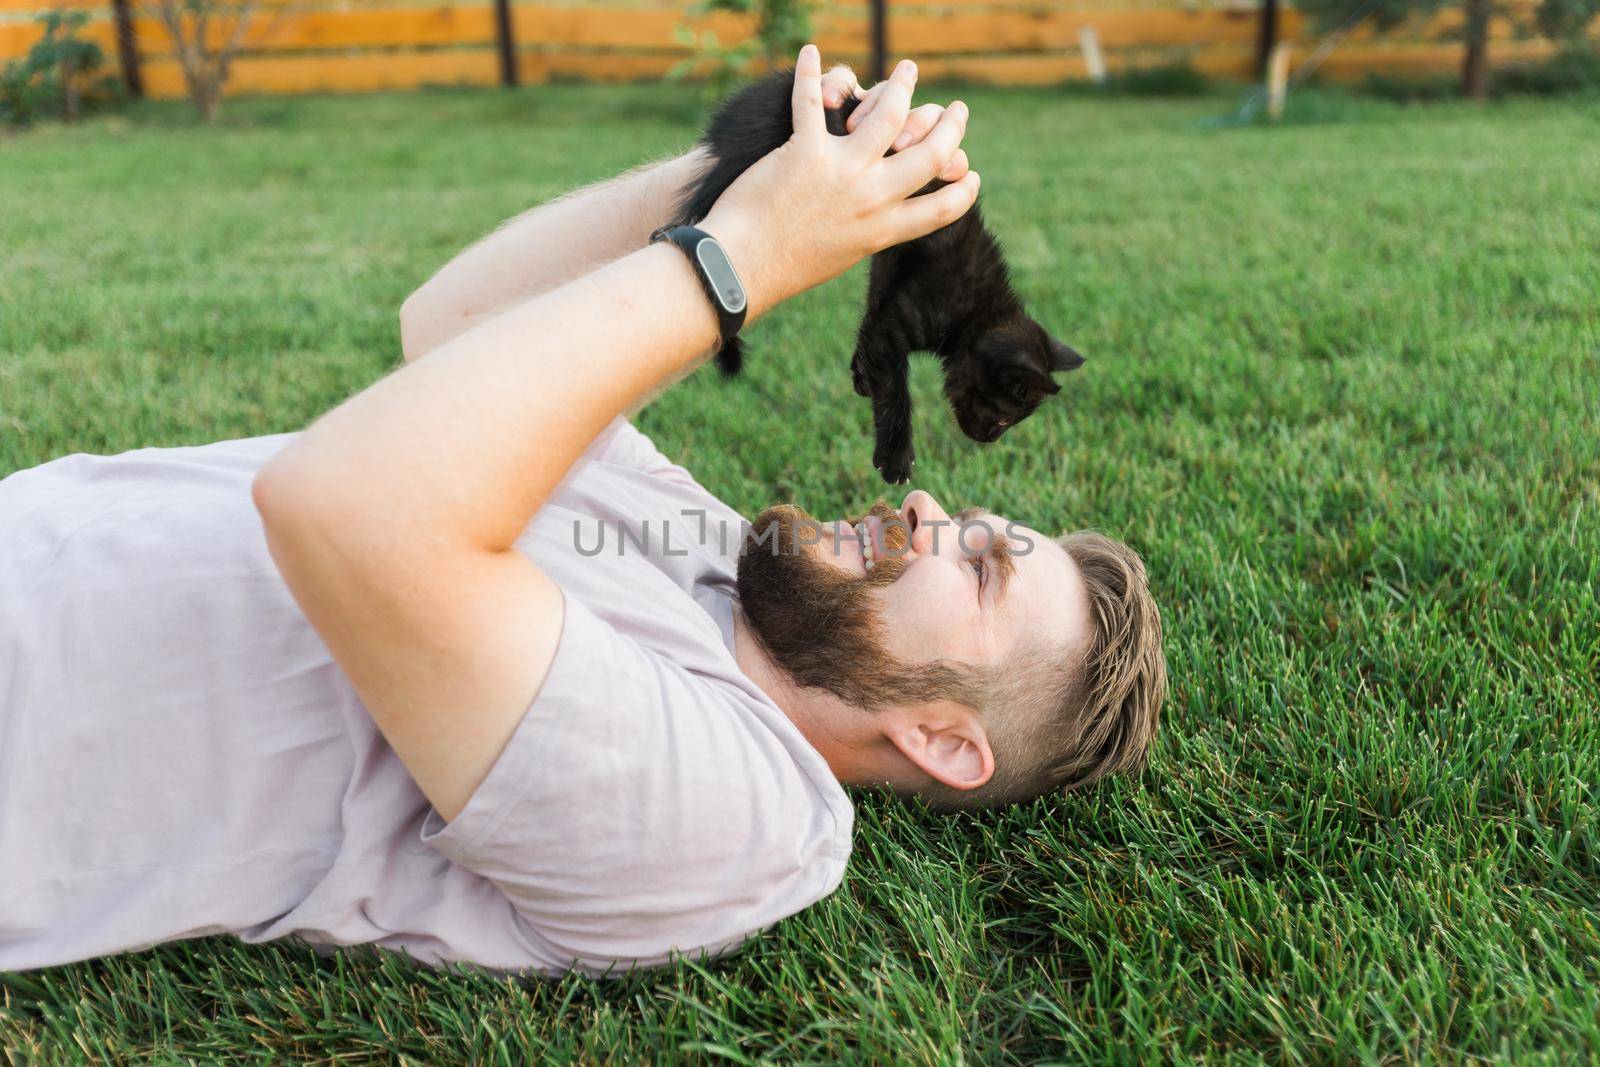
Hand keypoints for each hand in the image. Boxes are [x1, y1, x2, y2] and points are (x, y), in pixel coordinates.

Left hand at [699, 45, 979, 321]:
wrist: (742, 268)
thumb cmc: (786, 267)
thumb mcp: (841, 255)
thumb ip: (868, 231)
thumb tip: (885, 218)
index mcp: (882, 230)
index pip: (942, 208)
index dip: (963, 189)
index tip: (969, 173)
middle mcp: (871, 199)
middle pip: (930, 152)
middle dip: (950, 125)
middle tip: (957, 110)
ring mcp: (841, 171)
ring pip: (888, 114)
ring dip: (900, 85)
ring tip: (907, 70)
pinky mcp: (806, 151)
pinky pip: (811, 100)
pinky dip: (809, 72)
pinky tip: (810, 53)